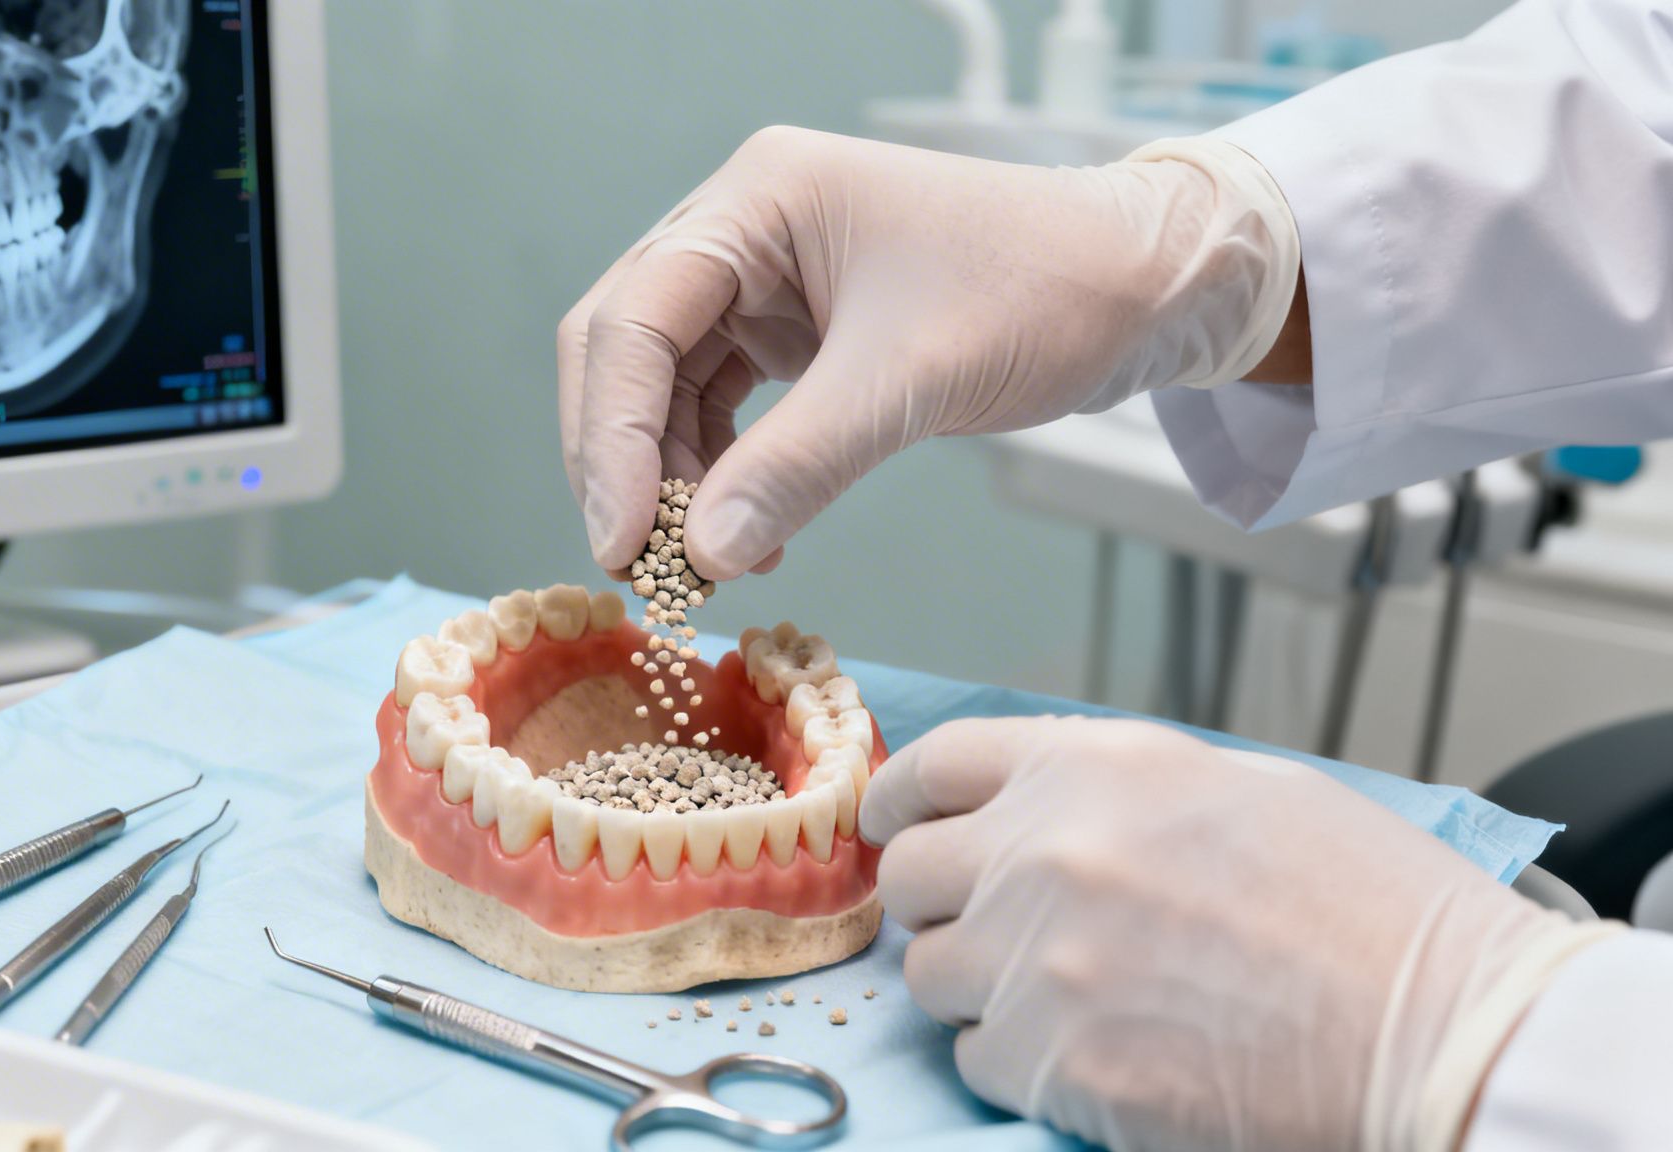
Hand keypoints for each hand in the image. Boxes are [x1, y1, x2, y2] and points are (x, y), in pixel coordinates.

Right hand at [557, 127, 1297, 579]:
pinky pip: (723, 407)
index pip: (635, 319)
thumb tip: (702, 558)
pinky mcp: (795, 327)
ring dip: (677, 481)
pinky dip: (727, 476)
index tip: (623, 542)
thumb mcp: (912, 380)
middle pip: (628, 350)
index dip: (611, 437)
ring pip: (668, 388)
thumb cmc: (1043, 290)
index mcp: (760, 199)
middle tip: (640, 564)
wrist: (1142, 285)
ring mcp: (766, 277)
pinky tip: (755, 536)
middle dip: (627, 462)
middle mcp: (745, 227)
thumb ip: (798, 465)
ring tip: (709, 566)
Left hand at [859, 716, 1616, 1151]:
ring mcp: (1039, 959)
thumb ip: (1116, 791)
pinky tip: (1090, 1055)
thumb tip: (1039, 812)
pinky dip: (1014, 1060)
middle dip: (940, 902)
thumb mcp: (1240, 792)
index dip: (904, 798)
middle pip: (912, 875)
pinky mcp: (1052, 1062)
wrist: (1443, 1030)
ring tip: (1063, 999)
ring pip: (928, 974)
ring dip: (976, 987)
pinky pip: (975, 1057)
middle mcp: (1045, 849)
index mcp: (1094, 766)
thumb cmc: (1371, 910)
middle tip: (988, 928)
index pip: (937, 763)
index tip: (894, 825)